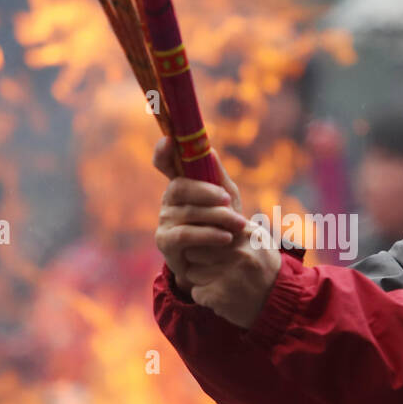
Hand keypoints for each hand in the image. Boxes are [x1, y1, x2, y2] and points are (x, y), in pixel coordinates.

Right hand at [154, 137, 247, 291]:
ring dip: (218, 217)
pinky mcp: (165, 241)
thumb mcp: (227, 199)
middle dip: (207, 192)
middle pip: (180, 187)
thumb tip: (209, 151)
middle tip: (228, 200)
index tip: (169, 141)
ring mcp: (164, 220)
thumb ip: (218, 176)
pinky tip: (226, 238)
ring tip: (239, 225)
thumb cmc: (222, 224)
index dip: (163, 152)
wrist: (220, 262)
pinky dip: (208, 234)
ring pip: (189, 212)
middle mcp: (168, 199)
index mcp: (182, 183)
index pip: (164, 163)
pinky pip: (185, 234)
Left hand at [184, 222, 281, 328]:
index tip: (211, 250)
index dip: (204, 241)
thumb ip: (234, 222)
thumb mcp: (257, 237)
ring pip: (192, 272)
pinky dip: (205, 297)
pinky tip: (222, 296)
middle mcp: (238, 252)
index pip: (205, 229)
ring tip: (221, 282)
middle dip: (199, 260)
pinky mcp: (220, 296)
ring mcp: (229, 274)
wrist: (280, 301)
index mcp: (245, 233)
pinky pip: (196, 293)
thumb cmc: (264, 266)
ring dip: (201, 280)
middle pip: (193, 250)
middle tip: (215, 268)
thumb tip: (210, 207)